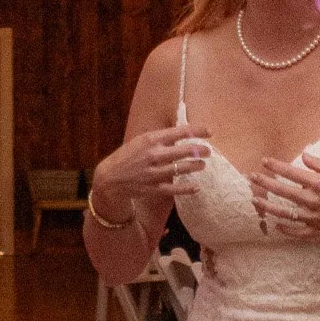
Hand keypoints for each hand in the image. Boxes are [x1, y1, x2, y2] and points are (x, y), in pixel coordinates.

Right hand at [91, 124, 210, 219]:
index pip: (180, 132)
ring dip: (195, 166)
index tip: (209, 131)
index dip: (197, 131)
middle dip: (200, 150)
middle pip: (184, 151)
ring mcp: (154, 173)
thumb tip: (182, 135)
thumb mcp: (140, 141)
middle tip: (208, 151)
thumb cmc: (127, 157)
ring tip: (202, 165)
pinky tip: (197, 187)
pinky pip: (175, 189)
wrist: (109, 179)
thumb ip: (160, 138)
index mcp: (151, 139)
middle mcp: (154, 155)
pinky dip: (187, 189)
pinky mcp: (154, 188)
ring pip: (182, 169)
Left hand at [248, 152, 319, 247]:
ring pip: (284, 212)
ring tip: (254, 201)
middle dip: (264, 183)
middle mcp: (312, 200)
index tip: (264, 161)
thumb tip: (303, 155)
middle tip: (251, 178)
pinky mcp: (315, 231)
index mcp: (318, 184)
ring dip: (267, 206)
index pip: (290, 172)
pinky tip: (276, 225)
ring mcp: (312, 218)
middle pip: (282, 191)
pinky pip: (296, 232)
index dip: (275, 166)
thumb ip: (319, 164)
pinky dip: (285, 229)